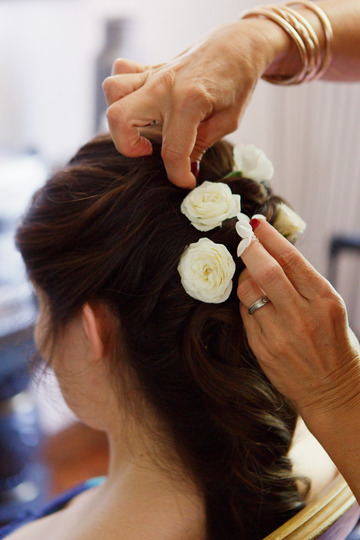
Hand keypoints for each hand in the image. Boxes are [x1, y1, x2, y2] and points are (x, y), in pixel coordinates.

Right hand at [102, 19, 284, 187]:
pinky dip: (121, 90)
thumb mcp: (227, 121)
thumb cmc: (237, 82)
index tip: (186, 182)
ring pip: (112, 91)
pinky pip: (120, 72)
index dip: (177, 175)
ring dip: (120, 116)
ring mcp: (154, 74)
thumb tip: (185, 172)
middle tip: (149, 152)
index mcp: (190, 102)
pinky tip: (140, 104)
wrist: (238, 44)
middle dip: (128, 147)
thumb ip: (200, 145)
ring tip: (141, 128)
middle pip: (120, 118)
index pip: (172, 151)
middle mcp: (165, 86)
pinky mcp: (150, 68)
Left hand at [237, 220, 359, 425]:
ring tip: (250, 274)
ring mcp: (280, 334)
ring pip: (248, 291)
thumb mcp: (329, 306)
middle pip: (265, 271)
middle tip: (242, 235)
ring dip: (244, 276)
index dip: (270, 237)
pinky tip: (253, 300)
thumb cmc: (333, 341)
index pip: (291, 259)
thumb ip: (303, 281)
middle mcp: (302, 316)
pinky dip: (246, 302)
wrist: (333, 390)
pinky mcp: (263, 349)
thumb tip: (271, 249)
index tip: (256, 223)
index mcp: (324, 300)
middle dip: (249, 248)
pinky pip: (244, 314)